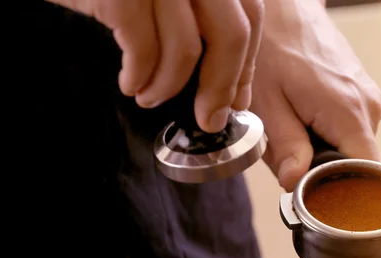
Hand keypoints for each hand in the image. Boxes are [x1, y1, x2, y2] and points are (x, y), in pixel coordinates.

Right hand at [47, 0, 263, 132]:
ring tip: (151, 98)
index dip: (247, 62)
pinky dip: (139, 77)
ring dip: (169, 88)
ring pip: (186, 49)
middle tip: (209, 119)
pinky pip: (143, 50)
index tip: (236, 99)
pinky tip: (130, 85)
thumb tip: (234, 91)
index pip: (250, 15)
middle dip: (221, 87)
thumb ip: (204, 28)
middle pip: (232, 34)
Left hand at [250, 0, 380, 190]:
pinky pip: (349, 129)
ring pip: (351, 147)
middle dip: (323, 171)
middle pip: (356, 164)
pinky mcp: (362, 93)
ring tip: (292, 128)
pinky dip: (326, 133)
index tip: (318, 199)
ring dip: (322, 150)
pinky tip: (301, 117)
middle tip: (288, 158)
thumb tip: (296, 183)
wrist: (284, 8)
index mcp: (349, 112)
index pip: (369, 175)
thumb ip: (286, 148)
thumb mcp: (268, 105)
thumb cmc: (272, 48)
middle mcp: (369, 106)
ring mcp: (369, 98)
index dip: (344, 194)